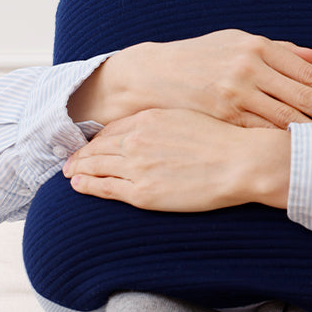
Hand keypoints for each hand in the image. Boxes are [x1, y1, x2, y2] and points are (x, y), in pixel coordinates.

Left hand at [63, 108, 290, 210]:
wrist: (242, 162)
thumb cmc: (227, 142)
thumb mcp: (193, 119)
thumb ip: (169, 124)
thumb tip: (163, 131)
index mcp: (150, 118)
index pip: (114, 128)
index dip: (99, 137)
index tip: (92, 142)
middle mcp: (138, 139)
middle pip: (99, 146)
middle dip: (82, 153)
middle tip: (70, 158)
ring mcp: (137, 166)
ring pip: (95, 166)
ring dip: (78, 168)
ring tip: (69, 172)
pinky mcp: (142, 193)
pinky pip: (104, 188)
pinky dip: (87, 185)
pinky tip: (77, 185)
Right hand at [68, 30, 311, 128]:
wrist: (150, 76)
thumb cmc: (200, 59)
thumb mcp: (238, 43)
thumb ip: (281, 51)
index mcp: (259, 47)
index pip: (308, 72)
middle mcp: (250, 67)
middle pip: (305, 97)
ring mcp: (236, 93)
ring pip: (287, 118)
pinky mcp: (222, 116)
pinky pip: (261, 133)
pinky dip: (285, 144)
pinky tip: (303, 155)